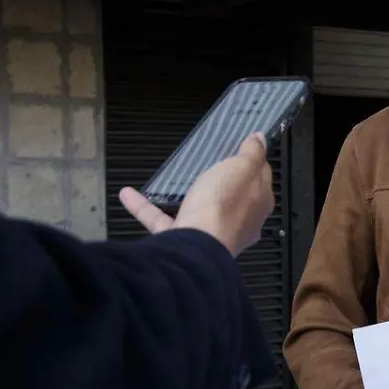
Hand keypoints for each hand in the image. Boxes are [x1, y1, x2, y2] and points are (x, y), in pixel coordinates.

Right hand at [118, 132, 274, 256]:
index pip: (259, 179)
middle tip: (208, 161)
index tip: (241, 146)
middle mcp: (237, 223)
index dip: (251, 161)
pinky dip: (144, 207)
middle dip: (221, 181)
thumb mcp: (241, 169)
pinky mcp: (182, 241)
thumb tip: (260, 139)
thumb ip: (251, 154)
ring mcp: (209, 233)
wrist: (195, 248)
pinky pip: (161, 220)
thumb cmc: (222, 206)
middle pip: (231, 196)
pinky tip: (127, 193)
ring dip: (183, 194)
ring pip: (197, 210)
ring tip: (173, 178)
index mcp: (257, 204)